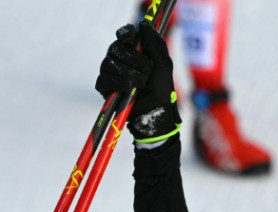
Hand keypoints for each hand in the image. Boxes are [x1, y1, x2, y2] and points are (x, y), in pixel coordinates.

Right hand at [95, 23, 180, 143]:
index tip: (131, 39)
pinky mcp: (104, 87)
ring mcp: (110, 72)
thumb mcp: (163, 64)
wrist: (156, 111)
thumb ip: (155, 44)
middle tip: (147, 70)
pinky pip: (104, 79)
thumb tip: (144, 24)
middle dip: (134, 59)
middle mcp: (119, 59)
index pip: (124, 35)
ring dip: (130, 73)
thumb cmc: (161, 88)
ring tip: (142, 83)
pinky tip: (128, 87)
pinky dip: (118, 82)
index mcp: (133, 51)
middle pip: (116, 48)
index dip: (126, 34)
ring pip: (110, 63)